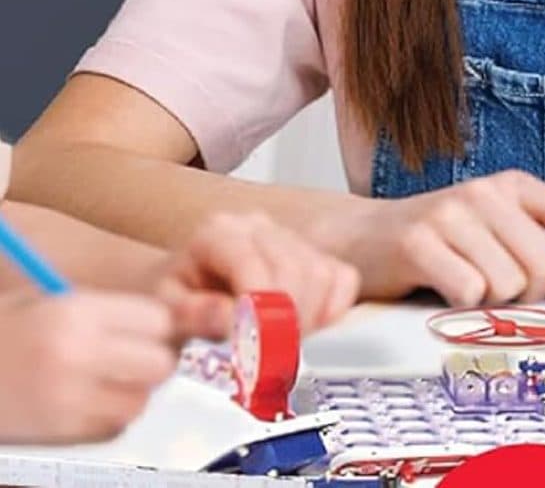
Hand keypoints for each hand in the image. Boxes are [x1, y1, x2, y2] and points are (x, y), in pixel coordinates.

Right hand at [0, 288, 175, 442]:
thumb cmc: (4, 330)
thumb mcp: (48, 301)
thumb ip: (102, 310)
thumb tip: (161, 319)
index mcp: (76, 313)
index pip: (157, 319)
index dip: (157, 323)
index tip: (147, 326)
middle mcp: (77, 355)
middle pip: (159, 362)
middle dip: (153, 358)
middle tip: (136, 354)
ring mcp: (67, 398)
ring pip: (140, 399)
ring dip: (135, 390)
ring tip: (111, 378)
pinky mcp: (58, 432)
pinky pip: (113, 426)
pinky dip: (112, 415)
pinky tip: (91, 400)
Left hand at [151, 211, 360, 340]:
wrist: (176, 288)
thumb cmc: (169, 299)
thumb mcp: (162, 311)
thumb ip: (193, 315)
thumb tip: (231, 319)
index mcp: (218, 233)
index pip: (255, 265)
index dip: (260, 312)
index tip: (254, 351)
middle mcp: (257, 226)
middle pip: (294, 268)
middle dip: (286, 321)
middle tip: (269, 359)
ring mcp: (288, 236)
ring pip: (321, 273)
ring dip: (309, 319)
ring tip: (281, 347)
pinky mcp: (312, 253)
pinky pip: (342, 277)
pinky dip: (334, 308)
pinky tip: (308, 329)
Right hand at [327, 171, 544, 306]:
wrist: (360, 238)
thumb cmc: (438, 243)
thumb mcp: (495, 231)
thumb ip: (537, 247)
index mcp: (513, 186)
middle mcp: (485, 191)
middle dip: (530, 295)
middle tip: (500, 294)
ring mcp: (451, 213)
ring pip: (510, 284)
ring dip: (491, 303)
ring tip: (465, 287)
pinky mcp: (418, 241)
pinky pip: (469, 292)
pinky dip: (460, 306)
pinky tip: (442, 290)